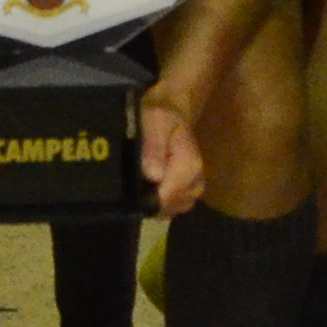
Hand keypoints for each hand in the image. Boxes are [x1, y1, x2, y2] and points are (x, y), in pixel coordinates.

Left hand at [133, 90, 205, 217]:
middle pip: (168, 207)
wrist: (171, 115)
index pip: (169, 196)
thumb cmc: (160, 117)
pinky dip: (156, 201)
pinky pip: (170, 208)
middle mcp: (196, 182)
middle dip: (147, 200)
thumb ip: (153, 148)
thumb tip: (154, 176)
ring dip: (151, 201)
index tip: (130, 189)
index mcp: (190, 165)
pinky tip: (146, 187)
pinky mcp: (187, 195)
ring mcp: (193, 191)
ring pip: (169, 210)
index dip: (147, 198)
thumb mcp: (153, 123)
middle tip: (131, 183)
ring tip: (138, 183)